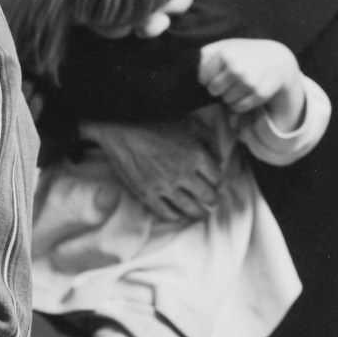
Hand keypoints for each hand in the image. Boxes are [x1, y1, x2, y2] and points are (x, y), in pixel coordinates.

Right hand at [81, 119, 223, 220]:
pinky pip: (166, 212)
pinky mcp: (147, 193)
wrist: (118, 126)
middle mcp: (184, 173)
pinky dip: (175, 217)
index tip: (214, 182)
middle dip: (211, 199)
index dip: (217, 181)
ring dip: (198, 213)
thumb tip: (219, 158)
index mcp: (196, 154)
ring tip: (200, 214)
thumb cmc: (152, 119)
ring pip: (190, 208)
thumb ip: (209, 139)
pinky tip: (177, 215)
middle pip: (208, 196)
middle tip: (210, 200)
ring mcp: (165, 185)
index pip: (217, 177)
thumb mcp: (187, 121)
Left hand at [199, 38, 301, 114]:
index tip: (215, 75)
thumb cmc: (244, 52)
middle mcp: (237, 68)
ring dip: (229, 96)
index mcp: (225, 54)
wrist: (277, 59)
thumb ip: (205, 55)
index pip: (203, 78)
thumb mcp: (224, 45)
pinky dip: (238, 104)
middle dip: (217, 88)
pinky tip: (244, 94)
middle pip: (213, 90)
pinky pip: (239, 107)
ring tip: (237, 86)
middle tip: (227, 82)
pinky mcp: (260, 93)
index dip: (206, 79)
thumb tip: (199, 75)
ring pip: (226, 100)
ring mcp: (249, 81)